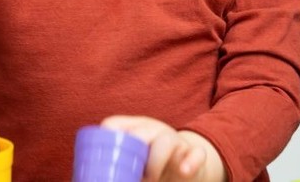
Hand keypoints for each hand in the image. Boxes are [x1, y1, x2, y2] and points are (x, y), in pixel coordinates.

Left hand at [101, 116, 225, 181]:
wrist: (186, 167)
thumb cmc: (150, 164)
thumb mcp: (133, 160)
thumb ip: (117, 166)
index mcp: (134, 129)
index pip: (115, 124)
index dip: (107, 133)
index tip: (104, 154)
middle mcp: (154, 130)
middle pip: (142, 131)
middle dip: (135, 150)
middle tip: (134, 173)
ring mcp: (175, 140)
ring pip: (166, 142)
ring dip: (156, 162)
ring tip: (151, 178)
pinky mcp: (194, 153)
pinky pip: (196, 153)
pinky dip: (190, 162)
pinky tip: (184, 171)